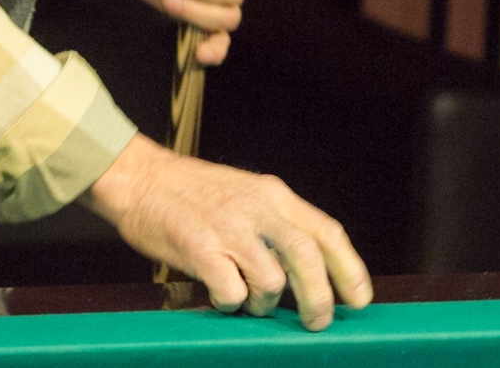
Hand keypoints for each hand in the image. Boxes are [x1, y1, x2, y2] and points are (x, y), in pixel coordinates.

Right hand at [82, 134, 372, 330]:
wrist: (139, 178)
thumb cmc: (190, 192)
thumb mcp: (245, 193)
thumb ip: (275, 223)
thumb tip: (308, 269)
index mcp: (273, 194)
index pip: (327, 231)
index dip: (351, 269)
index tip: (360, 300)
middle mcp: (256, 208)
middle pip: (308, 257)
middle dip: (319, 297)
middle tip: (316, 322)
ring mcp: (227, 228)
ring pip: (272, 280)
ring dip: (266, 304)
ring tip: (251, 304)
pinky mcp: (199, 248)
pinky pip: (231, 291)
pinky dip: (231, 303)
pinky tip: (221, 297)